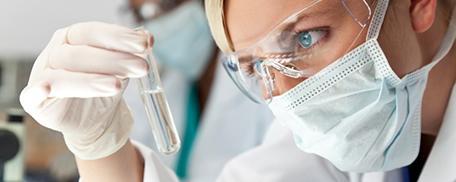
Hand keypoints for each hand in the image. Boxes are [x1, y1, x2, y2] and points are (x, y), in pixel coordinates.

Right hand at [20, 22, 151, 159]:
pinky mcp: (35, 101)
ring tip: (117, 86)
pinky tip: (45, 90)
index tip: (145, 44)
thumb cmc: (106, 87)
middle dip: (114, 60)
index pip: (93, 32)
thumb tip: (147, 38)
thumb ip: (132, 53)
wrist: (96, 120)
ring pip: (63, 75)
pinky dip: (38, 92)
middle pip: (81, 53)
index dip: (119, 37)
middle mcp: (56, 53)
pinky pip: (31, 96)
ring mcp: (42, 76)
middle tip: (141, 67)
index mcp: (73, 38)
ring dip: (91, 80)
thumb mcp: (122, 68)